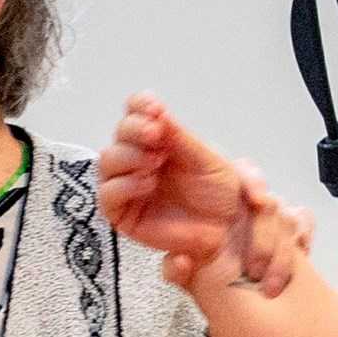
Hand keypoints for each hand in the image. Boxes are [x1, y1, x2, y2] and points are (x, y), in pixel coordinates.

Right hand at [100, 93, 311, 295]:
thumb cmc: (220, 194)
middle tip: (155, 133)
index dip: (139, 106)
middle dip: (133, 130)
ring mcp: (129, 186)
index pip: (136, 113)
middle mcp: (139, 160)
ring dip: (128, 156)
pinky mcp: (123, 214)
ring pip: (107, 162)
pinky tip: (146, 183)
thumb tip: (158, 113)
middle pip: (119, 135)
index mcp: (158, 140)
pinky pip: (108, 196)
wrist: (229, 230)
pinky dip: (124, 185)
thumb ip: (180, 137)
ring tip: (154, 162)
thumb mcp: (206, 158)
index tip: (154, 106)